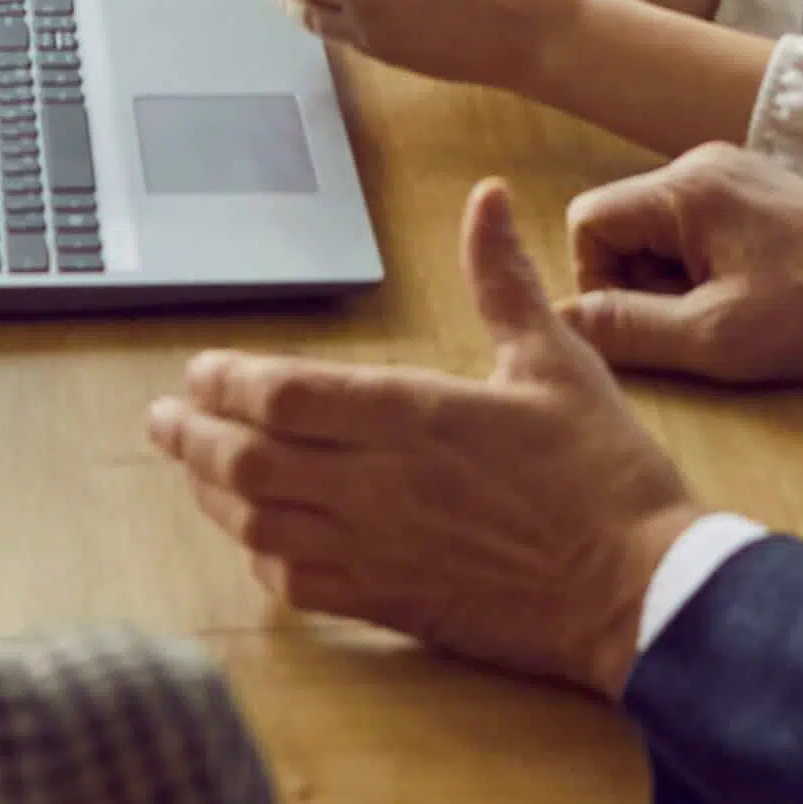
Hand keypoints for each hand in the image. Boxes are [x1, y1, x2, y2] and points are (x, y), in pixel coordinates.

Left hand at [142, 182, 700, 695]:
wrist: (641, 592)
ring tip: (187, 470)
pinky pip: (297, 584)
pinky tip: (255, 542)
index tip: (200, 370)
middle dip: (191, 436)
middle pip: (247, 461)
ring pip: (258, 524)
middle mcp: (379, 484)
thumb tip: (487, 199)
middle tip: (161, 420)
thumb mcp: (559, 359)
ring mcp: (380, 550)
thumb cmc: (604, 475)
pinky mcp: (393, 604)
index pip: (284, 393)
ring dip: (210, 496)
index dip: (226, 381)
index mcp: (414, 416)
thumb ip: (503, 279)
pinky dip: (261, 559)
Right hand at [560, 143, 802, 384]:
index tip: (641, 326)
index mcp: (685, 187)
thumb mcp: (714, 338)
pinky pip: (698, 230)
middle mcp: (703, 164)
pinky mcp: (760, 195)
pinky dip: (706, 273)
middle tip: (691, 329)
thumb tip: (562, 320)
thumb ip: (627, 329)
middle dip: (639, 285)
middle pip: (622, 225)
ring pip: (660, 232)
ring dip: (674, 284)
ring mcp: (735, 175)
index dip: (597, 282)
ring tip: (727, 320)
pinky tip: (750, 305)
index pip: (587, 221)